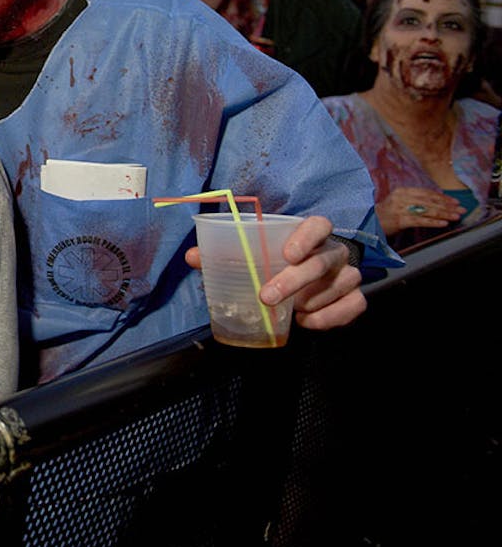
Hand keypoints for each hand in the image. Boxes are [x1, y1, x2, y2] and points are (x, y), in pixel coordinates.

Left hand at [187, 215, 364, 330]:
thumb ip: (222, 255)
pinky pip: (351, 308)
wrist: (302, 286)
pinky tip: (306, 321)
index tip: (288, 254)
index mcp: (310, 234)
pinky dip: (329, 318)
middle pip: (322, 262)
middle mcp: (334, 251)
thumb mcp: (249, 257)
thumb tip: (191, 257)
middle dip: (294, 281)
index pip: (319, 224)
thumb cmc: (273, 265)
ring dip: (309, 301)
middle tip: (267, 297)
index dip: (307, 236)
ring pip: (337, 287)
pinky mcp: (355, 299)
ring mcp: (348, 275)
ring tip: (288, 309)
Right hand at [376, 187, 463, 236]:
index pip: (427, 193)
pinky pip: (420, 221)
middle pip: (429, 201)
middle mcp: (401, 197)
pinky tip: (443, 224)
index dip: (442, 197)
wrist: (367, 224)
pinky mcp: (399, 220)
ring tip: (455, 217)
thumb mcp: (398, 202)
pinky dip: (433, 222)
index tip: (455, 202)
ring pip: (427, 210)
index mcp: (402, 191)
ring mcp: (400, 208)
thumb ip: (414, 201)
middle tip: (461, 210)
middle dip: (447, 206)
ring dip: (444, 214)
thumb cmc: (385, 214)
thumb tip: (436, 203)